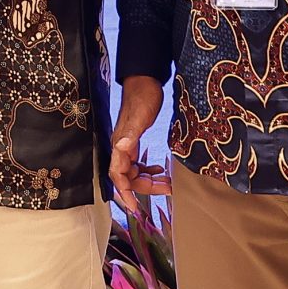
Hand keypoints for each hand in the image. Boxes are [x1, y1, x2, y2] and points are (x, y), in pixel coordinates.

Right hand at [109, 76, 169, 211]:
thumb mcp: (139, 116)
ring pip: (135, 172)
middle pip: (129, 177)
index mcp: (119, 144)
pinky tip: (161, 169)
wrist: (144, 81)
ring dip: (150, 180)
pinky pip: (139, 163)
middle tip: (168, 190)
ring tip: (169, 183)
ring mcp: (127, 145)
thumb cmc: (142, 97)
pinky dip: (149, 170)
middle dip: (146, 188)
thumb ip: (130, 134)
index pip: (118, 175)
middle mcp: (121, 148)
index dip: (125, 192)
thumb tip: (121, 148)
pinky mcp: (135, 142)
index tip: (135, 207)